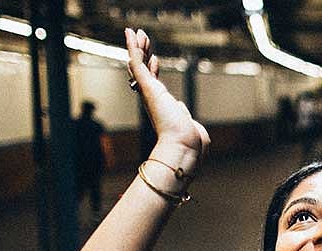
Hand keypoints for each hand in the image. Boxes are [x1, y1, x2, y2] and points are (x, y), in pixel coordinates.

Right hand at [125, 28, 209, 172]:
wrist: (183, 147)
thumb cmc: (190, 142)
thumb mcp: (189, 123)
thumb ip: (183, 113)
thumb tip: (181, 106)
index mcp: (164, 106)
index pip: (157, 84)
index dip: (155, 70)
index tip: (156, 59)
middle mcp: (154, 99)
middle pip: (146, 71)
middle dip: (145, 54)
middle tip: (143, 40)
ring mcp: (150, 93)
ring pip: (140, 64)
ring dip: (139, 47)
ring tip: (136, 32)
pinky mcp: (148, 87)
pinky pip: (138, 63)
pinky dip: (134, 47)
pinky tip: (132, 34)